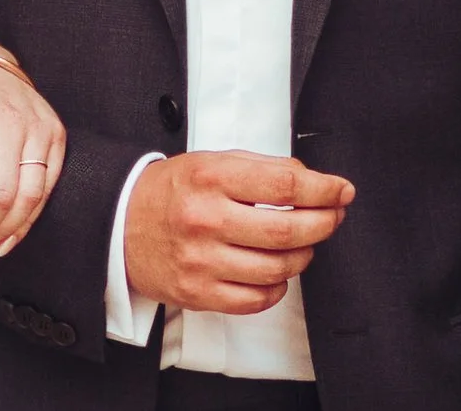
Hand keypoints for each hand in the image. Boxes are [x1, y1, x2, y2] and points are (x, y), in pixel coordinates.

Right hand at [122, 150, 352, 313]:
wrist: (119, 224)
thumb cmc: (171, 192)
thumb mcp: (209, 162)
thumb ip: (259, 167)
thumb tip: (311, 179)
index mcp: (209, 177)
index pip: (284, 183)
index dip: (324, 188)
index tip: (341, 190)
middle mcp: (205, 218)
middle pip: (288, 228)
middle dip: (324, 222)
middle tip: (333, 216)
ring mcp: (201, 260)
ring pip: (278, 267)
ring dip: (304, 255)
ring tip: (303, 243)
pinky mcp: (198, 293)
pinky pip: (257, 299)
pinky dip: (278, 286)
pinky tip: (276, 271)